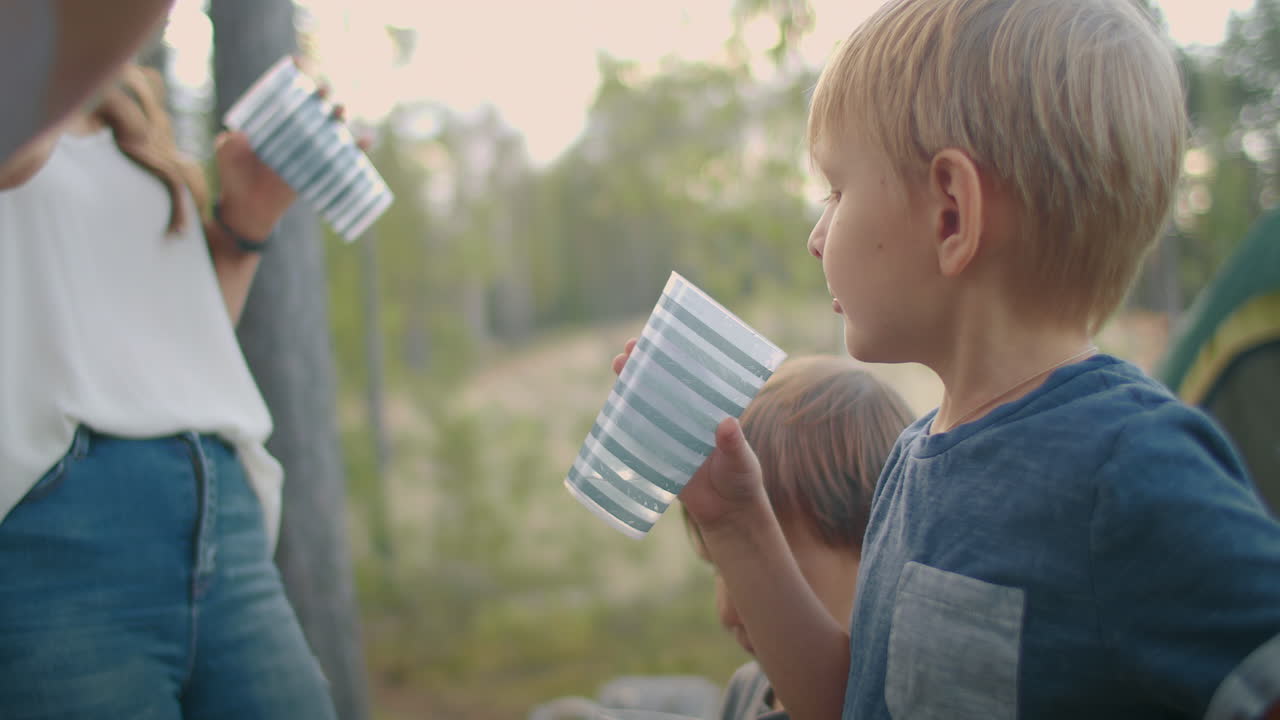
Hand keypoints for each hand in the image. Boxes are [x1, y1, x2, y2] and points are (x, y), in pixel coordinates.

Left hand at [214, 81, 370, 240]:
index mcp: (273, 116)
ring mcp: (310, 145)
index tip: (301, 64)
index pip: (288, 87)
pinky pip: (346, 154)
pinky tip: (366, 140)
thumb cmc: (234, 176)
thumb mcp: (226, 157)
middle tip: (322, 93)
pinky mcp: (322, 166)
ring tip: (341, 112)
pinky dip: (359, 147)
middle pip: (314, 102)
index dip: (298, 72)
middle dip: (322, 92)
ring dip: (340, 114)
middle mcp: (295, 126)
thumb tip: (237, 135)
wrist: (249, 208)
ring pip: (331, 123)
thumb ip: (228, 145)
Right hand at [611, 338, 767, 531]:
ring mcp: (671, 433)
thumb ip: (735, 445)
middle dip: (645, 364)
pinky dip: (622, 421)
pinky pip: (637, 434)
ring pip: (646, 404)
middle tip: (629, 349)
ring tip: (618, 366)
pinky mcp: (657, 454)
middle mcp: (689, 415)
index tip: (662, 338)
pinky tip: (610, 407)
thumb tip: (728, 423)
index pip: (692, 375)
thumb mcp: (741, 460)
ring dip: (630, 386)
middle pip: (663, 384)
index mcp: (710, 409)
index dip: (676, 355)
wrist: (726, 513)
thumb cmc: (741, 480)